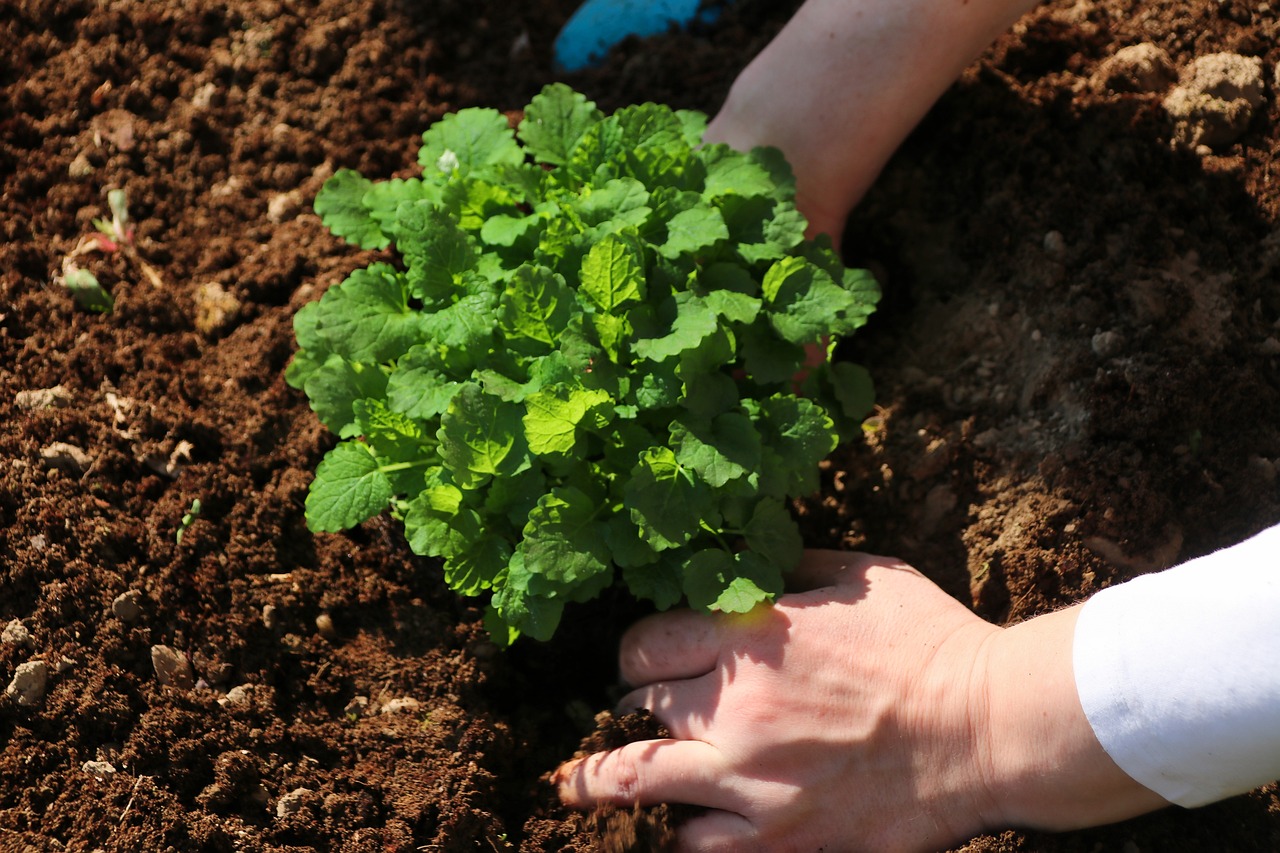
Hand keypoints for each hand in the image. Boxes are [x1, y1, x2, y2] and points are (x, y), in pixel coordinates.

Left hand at [554, 551, 1167, 851]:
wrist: (990, 728)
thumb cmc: (933, 643)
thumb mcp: (861, 575)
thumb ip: (793, 566)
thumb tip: (753, 561)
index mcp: (750, 636)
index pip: (642, 644)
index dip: (638, 651)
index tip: (647, 661)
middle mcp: (734, 706)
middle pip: (634, 705)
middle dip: (636, 704)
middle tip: (645, 712)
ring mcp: (750, 778)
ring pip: (635, 779)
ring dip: (613, 776)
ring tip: (583, 783)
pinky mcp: (780, 837)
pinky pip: (696, 846)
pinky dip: (685, 833)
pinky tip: (687, 824)